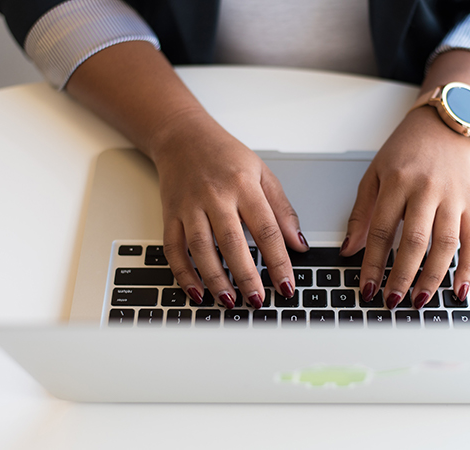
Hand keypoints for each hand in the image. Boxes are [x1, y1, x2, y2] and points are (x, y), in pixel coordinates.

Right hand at [153, 109, 307, 308]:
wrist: (182, 136)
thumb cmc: (225, 155)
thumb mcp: (262, 173)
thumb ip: (282, 210)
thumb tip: (299, 244)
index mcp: (244, 186)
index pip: (267, 229)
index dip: (278, 261)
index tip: (287, 285)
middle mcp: (215, 196)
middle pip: (232, 242)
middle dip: (246, 276)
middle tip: (258, 300)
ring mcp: (189, 206)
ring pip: (201, 249)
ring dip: (215, 279)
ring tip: (230, 301)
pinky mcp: (170, 214)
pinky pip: (174, 249)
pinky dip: (183, 274)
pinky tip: (197, 292)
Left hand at [341, 106, 469, 308]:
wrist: (443, 126)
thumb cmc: (406, 151)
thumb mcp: (374, 175)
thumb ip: (361, 214)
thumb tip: (348, 250)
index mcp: (398, 182)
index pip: (381, 230)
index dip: (372, 262)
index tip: (367, 287)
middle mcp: (427, 190)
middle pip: (415, 240)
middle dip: (402, 275)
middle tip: (392, 300)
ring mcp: (453, 198)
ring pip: (445, 244)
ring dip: (432, 277)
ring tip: (419, 300)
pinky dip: (469, 267)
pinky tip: (459, 289)